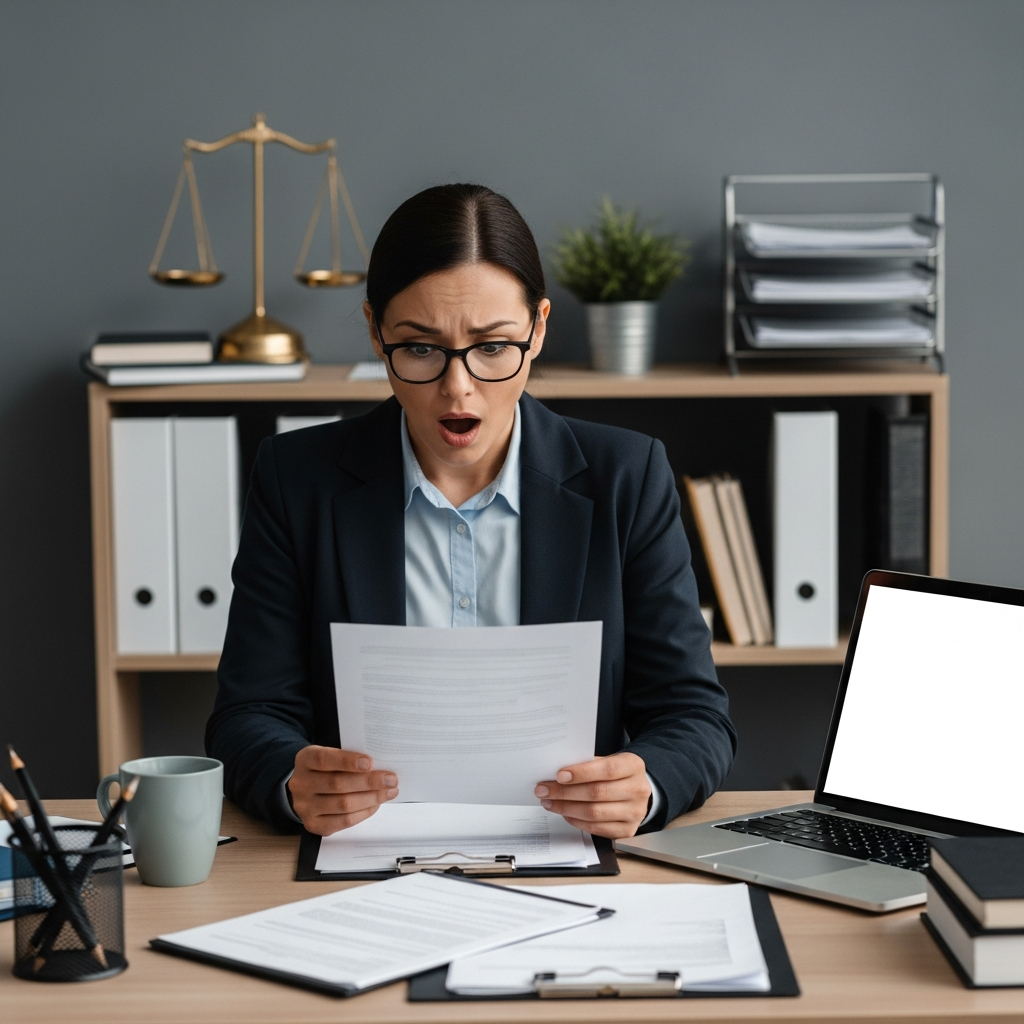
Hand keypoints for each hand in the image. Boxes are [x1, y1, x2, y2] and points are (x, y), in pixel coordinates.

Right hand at [287, 746, 397, 835]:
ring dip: (371, 798)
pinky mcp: (313, 824)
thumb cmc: (326, 768)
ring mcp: (305, 807)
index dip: (347, 761)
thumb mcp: (330, 755)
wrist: (306, 789)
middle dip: (368, 782)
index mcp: (305, 760)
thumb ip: (348, 758)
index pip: (324, 759)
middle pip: (337, 784)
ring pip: (343, 804)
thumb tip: (379, 765)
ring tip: (389, 792)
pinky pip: (343, 821)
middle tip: (391, 779)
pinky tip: (376, 804)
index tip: (370, 763)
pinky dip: (363, 812)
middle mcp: (301, 784)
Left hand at [534, 752, 651, 838]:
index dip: (581, 773)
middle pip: (597, 793)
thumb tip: (557, 774)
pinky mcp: (628, 830)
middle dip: (565, 792)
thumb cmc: (617, 773)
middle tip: (543, 790)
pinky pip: (597, 828)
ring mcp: (635, 813)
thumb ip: (588, 765)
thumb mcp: (608, 761)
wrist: (637, 790)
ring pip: (594, 813)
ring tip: (549, 802)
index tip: (559, 775)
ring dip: (566, 808)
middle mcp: (638, 790)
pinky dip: (577, 821)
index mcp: (634, 766)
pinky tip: (565, 813)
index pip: (607, 769)